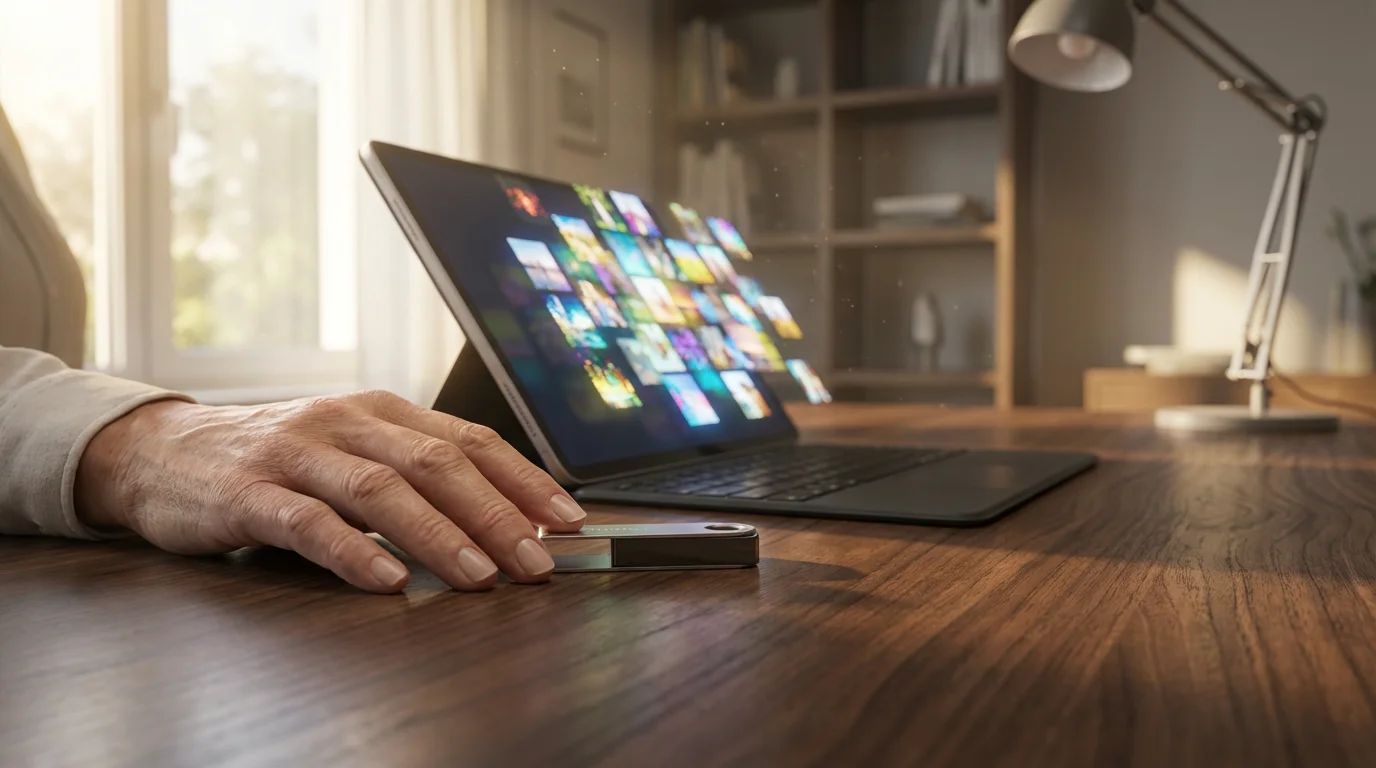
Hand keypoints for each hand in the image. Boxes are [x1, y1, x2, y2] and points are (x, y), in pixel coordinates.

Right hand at [74, 390, 586, 592]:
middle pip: (436, 464)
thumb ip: (418, 476)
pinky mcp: (247, 494)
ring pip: (381, 490)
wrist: (165, 452)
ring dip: (439, 535)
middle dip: (496, 514)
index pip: (469, 440)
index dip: (523, 479)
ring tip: (481, 576)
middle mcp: (346, 423)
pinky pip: (309, 524)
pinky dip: (353, 552)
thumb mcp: (354, 451)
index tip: (568, 519)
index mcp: (382, 412)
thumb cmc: (279, 460)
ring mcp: (296, 455)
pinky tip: (387, 581)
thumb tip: (508, 518)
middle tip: (537, 562)